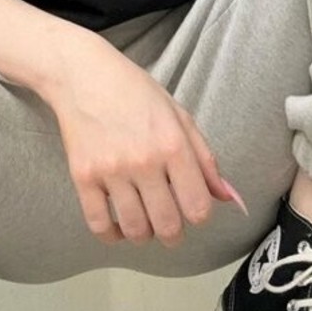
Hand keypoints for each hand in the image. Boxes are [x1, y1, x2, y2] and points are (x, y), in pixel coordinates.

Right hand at [46, 37, 235, 248]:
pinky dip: (111, 235)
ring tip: (144, 223)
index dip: (199, 216)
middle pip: (168, 226)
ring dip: (144, 235)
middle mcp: (144, 160)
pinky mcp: (82, 176)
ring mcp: (111, 170)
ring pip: (135, 230)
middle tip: (169, 226)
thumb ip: (205, 160)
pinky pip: (99, 225)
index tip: (191, 209)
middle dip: (173, 234)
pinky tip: (117, 225)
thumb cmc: (135, 92)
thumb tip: (229, 198)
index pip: (198, 207)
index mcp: (173, 144)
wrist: (83, 75)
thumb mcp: (179, 116)